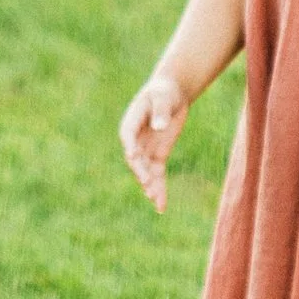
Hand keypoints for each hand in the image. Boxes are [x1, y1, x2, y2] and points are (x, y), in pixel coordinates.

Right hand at [118, 71, 188, 211]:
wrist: (171, 94)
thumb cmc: (164, 92)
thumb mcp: (163, 98)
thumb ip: (161, 111)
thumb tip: (159, 127)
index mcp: (132, 120)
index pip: (127, 135)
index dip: (130, 145)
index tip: (133, 156)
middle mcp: (136, 138)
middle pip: (135, 157)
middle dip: (140, 171)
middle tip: (147, 184)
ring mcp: (146, 149)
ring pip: (146, 171)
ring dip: (150, 185)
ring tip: (155, 200)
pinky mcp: (158, 156)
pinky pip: (157, 175)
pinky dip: (159, 189)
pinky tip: (161, 207)